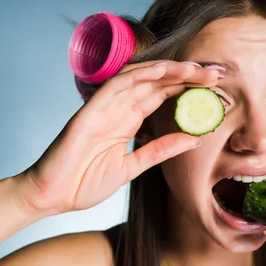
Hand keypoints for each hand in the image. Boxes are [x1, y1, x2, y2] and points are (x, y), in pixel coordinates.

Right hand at [20, 61, 219, 214]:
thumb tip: (194, 138)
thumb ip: (159, 150)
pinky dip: (138, 76)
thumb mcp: (131, 167)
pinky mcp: (89, 112)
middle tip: (215, 73)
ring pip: (139, 79)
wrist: (50, 196)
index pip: (161, 96)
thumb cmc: (83, 183)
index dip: (187, 88)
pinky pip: (114, 87)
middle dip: (186, 76)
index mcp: (127, 121)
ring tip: (196, 69)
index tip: (215, 87)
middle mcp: (117, 109)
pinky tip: (161, 70)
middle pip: (156, 84)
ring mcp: (103, 108)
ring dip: (168, 71)